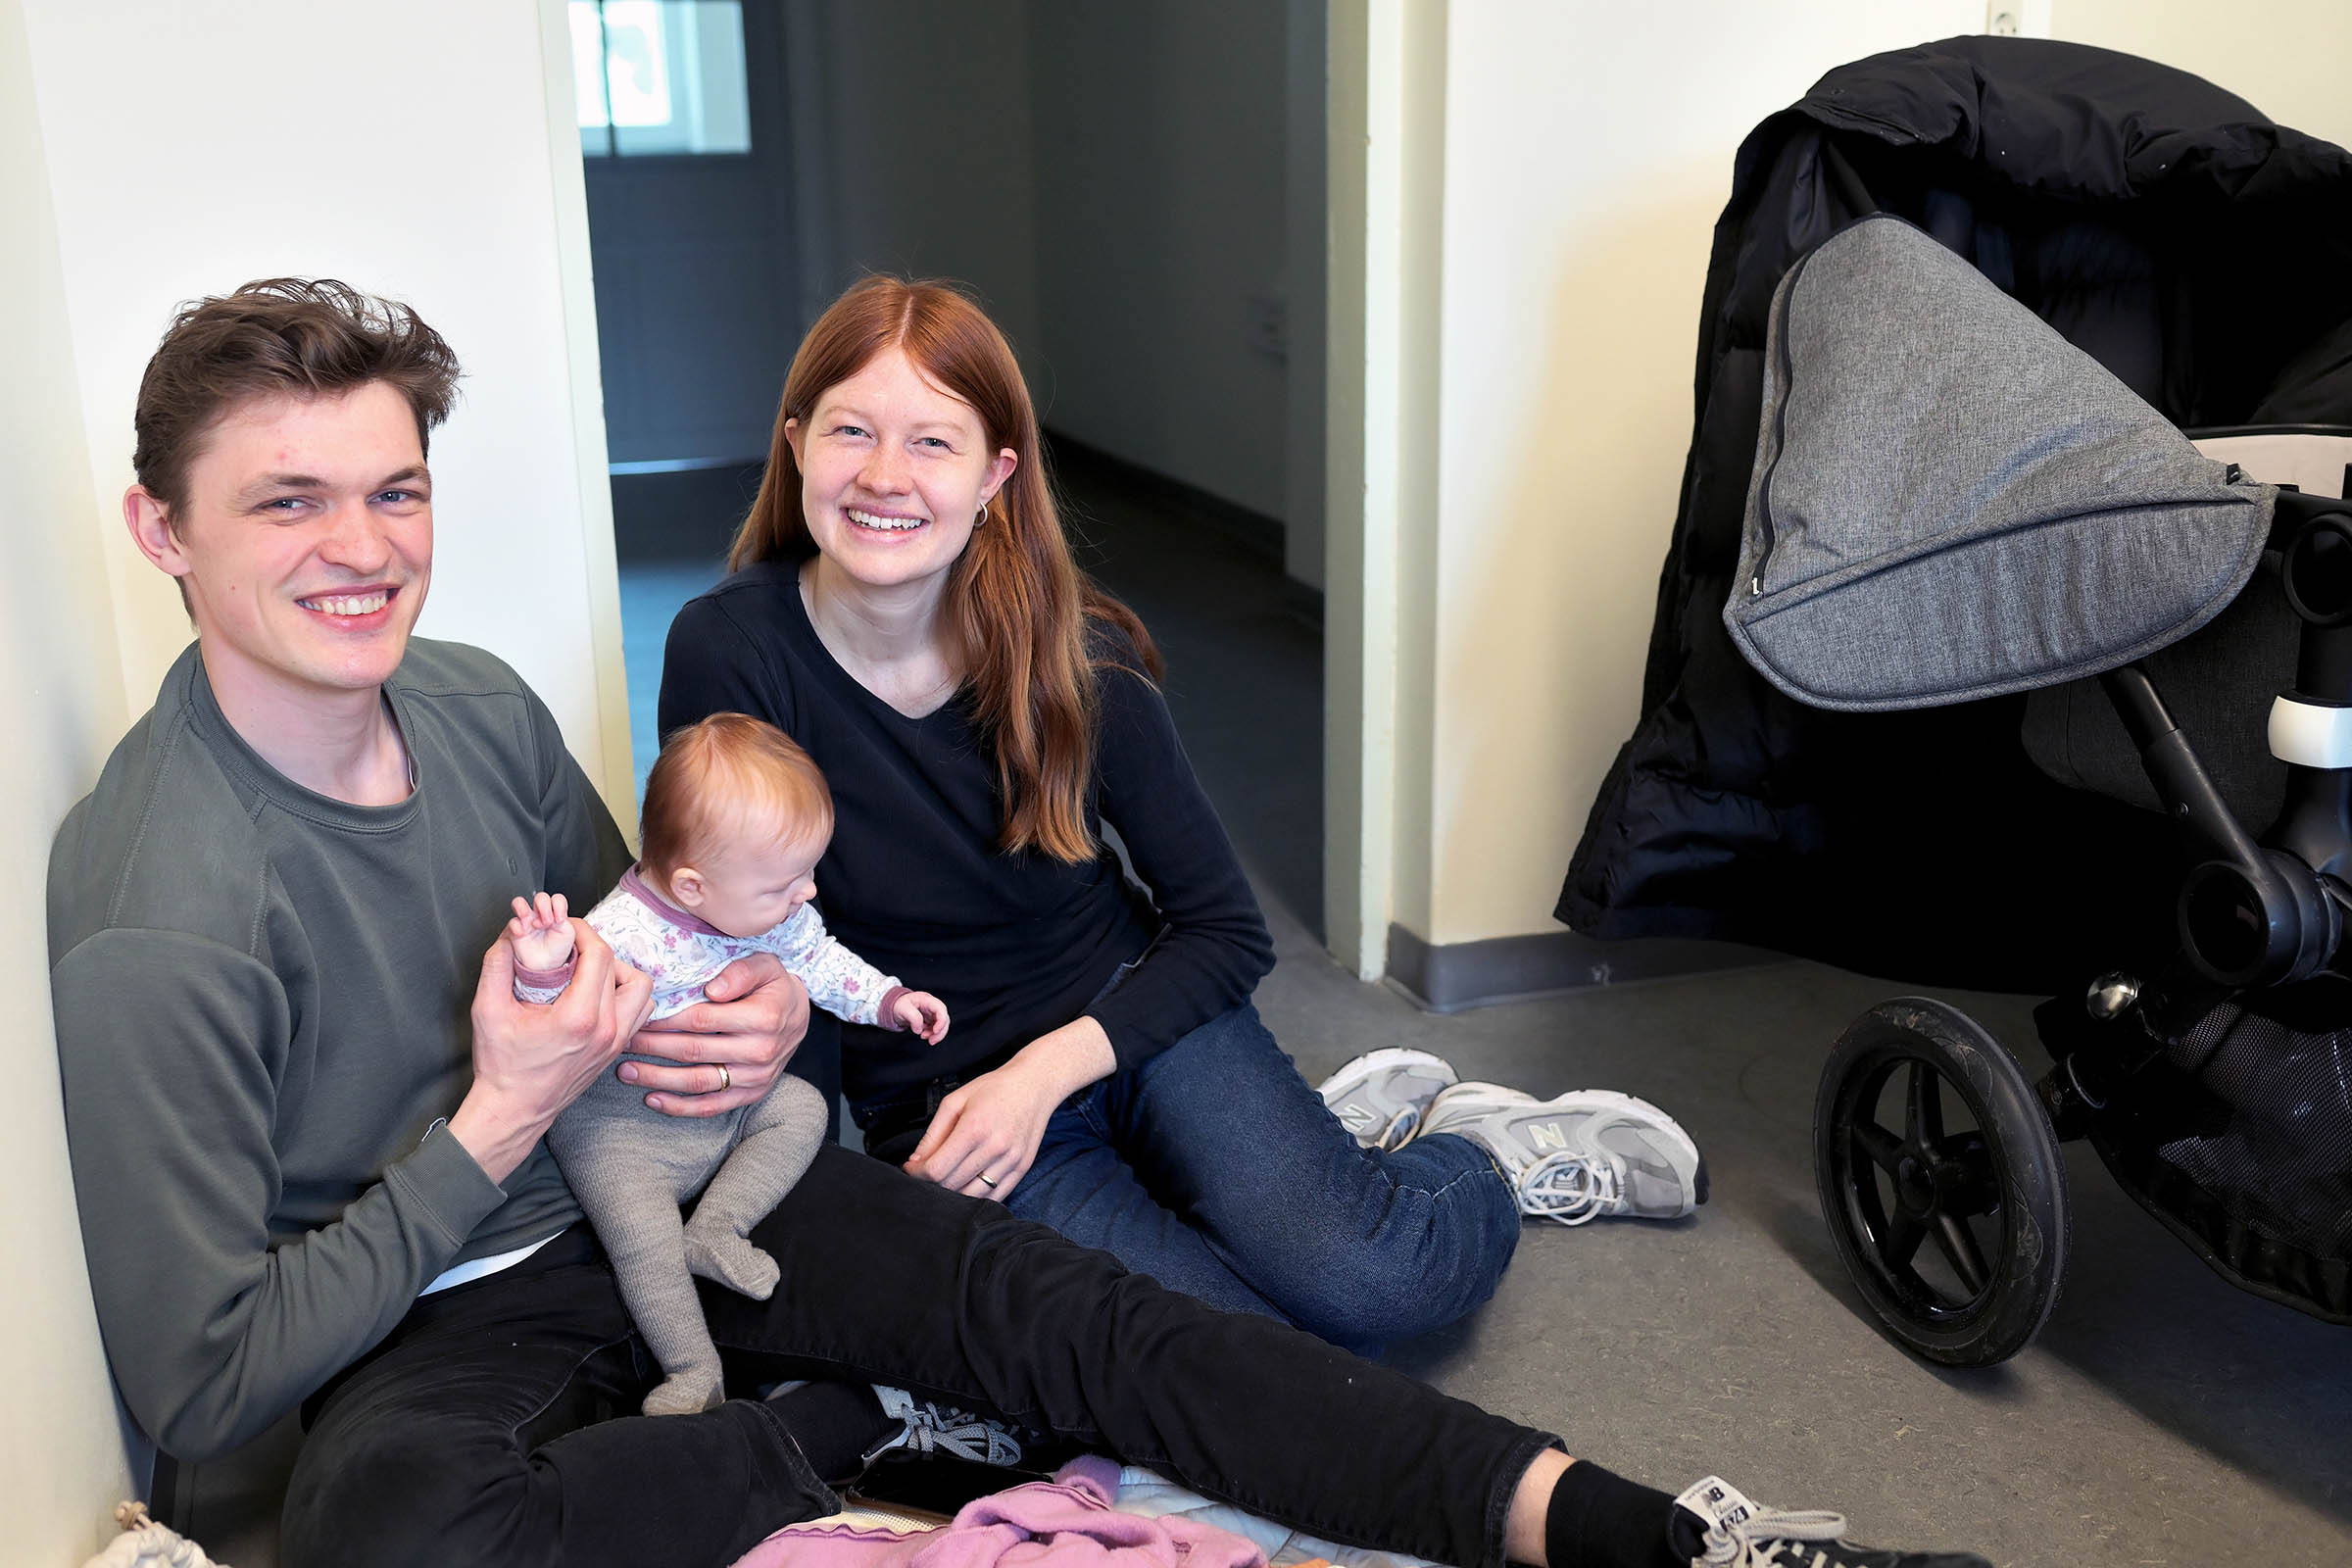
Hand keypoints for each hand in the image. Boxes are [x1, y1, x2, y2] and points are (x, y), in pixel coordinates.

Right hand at [451, 920, 654, 1181]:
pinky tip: (596, 994)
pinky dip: (625, 995)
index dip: (583, 932)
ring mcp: (616, 1041)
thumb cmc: (501, 1064)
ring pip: (641, 989)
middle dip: (594, 948)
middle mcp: (606, 1029)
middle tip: (569, 947)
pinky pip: (639, 1010)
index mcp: (578, 1017)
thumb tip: (513, 930)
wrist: (514, 1109)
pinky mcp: (617, 1049)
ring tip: (587, 971)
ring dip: (618, 971)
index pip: (600, 955)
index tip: (564, 927)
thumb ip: (498, 963)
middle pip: (619, 966)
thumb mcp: (487, 1008)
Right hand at [504, 892, 574, 973]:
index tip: (559, 918)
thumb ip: (566, 922)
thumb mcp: (568, 934)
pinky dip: (516, 926)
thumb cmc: (558, 949)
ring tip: (531, 921)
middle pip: (540, 897)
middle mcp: (541, 914)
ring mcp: (528, 921)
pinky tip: (523, 933)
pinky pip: (513, 922)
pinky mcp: (517, 930)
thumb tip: (558, 916)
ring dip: (523, 907)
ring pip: (520, 903)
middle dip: (544, 906)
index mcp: (555, 913)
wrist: (546, 966)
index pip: (556, 899)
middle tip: (547, 921)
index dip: (558, 905)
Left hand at [625, 953, 810, 1118]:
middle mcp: (760, 1052)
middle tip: (622, 1041)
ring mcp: (755, 1078)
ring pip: (697, 1082)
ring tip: (626, 1071)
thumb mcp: (766, 966)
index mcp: (763, 1018)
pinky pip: (710, 1106)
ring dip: (657, 1078)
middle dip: (652, 1047)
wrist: (799, 1018)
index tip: (639, 1016)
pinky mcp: (749, 1095)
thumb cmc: (774, 987)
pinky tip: (652, 1100)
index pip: (702, 1020)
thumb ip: (740, 972)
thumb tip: (712, 989)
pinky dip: (679, 1106)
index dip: (666, 1019)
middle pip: (694, 1051)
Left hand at [893, 989, 950, 1043]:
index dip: (941, 1021)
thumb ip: (913, 1018)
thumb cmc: (898, 1005)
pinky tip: (924, 1035)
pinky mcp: (930, 1019)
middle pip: (944, 1018)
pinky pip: (936, 1027)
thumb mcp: (903, 1009)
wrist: (894, 1007)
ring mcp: (931, 1012)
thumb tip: (919, 1029)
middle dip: (940, 1031)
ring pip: (942, 1024)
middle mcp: (931, 1005)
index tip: (935, 1031)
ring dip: (936, 1034)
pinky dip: (932, 1033)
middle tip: (931, 1041)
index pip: (941, 1009)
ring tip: (924, 1037)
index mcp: (927, 1000)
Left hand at [903, 1017, 1113, 1200]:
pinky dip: (976, 1197)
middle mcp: (995, 1148)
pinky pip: (995, 1197)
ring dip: (953, 1194)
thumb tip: (916, 1162)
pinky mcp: (1022, 1168)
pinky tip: (966, 1185)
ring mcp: (1011, 1161)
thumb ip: (933, 1133)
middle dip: (932, 1183)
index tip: (911, 1169)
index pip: (937, 1169)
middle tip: (926, 1173)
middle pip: (952, 1184)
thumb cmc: (993, 1089)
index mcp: (974, 1128)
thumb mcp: (956, 1100)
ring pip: (973, 1196)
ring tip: (946, 1179)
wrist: (1035, 1085)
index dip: (917, 1174)